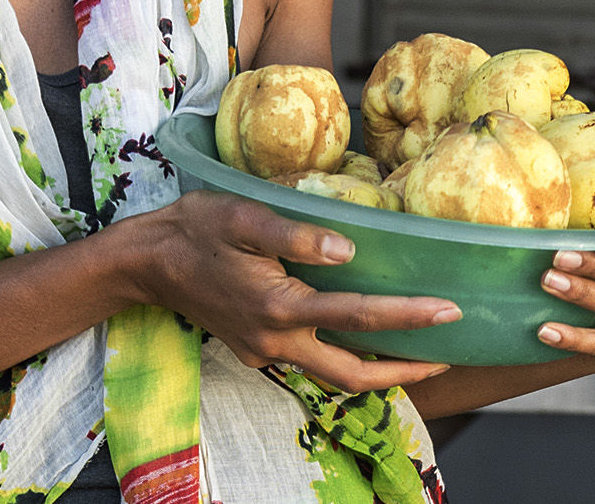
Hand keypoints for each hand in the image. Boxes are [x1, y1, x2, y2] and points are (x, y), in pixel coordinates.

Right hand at [132, 190, 459, 391]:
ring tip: (417, 354)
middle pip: (352, 374)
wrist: (146, 260)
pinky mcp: (255, 349)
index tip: (448, 312)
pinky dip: (343, 356)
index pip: (358, 317)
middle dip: (404, 369)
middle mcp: (275, 340)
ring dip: (376, 371)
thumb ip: (299, 234)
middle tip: (448, 355)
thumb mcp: (245, 217)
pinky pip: (309, 361)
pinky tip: (362, 336)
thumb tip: (349, 249)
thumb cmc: (197, 228)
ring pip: (331, 376)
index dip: (408, 317)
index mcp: (278, 308)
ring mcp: (263, 351)